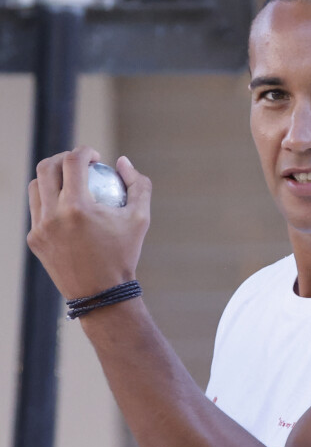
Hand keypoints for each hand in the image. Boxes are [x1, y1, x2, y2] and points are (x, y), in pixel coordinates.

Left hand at [27, 145, 150, 299]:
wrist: (101, 294)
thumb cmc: (124, 254)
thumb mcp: (140, 218)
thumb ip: (138, 184)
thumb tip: (121, 161)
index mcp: (78, 207)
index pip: (73, 161)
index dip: (84, 151)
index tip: (95, 157)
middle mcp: (53, 215)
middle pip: (46, 167)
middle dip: (63, 158)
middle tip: (79, 164)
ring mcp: (39, 228)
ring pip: (35, 187)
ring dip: (52, 178)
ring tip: (69, 183)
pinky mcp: (34, 240)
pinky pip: (37, 211)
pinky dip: (50, 203)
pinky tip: (65, 206)